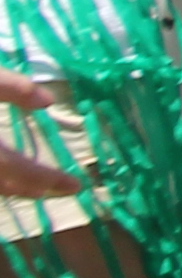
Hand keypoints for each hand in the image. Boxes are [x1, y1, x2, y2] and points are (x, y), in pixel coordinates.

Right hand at [0, 72, 75, 203]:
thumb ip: (11, 87)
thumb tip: (49, 102)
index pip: (16, 168)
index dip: (46, 179)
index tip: (78, 186)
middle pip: (1, 184)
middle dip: (32, 189)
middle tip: (64, 191)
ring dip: (12, 189)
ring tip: (38, 190)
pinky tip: (6, 176)